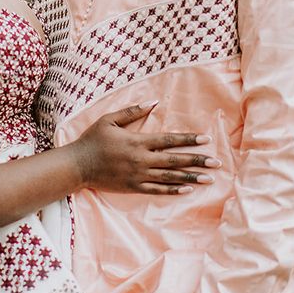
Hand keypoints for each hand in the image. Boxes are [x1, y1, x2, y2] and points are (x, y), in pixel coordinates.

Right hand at [69, 102, 219, 194]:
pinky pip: (157, 190)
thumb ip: (132, 112)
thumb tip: (153, 102)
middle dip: (197, 160)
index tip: (205, 140)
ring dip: (190, 177)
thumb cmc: (92, 140)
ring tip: (208, 179)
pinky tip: (187, 189)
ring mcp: (138, 175)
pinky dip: (173, 190)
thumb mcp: (109, 120)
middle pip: (174, 160)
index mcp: (137, 141)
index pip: (168, 140)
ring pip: (170, 177)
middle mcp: (141, 159)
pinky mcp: (133, 187)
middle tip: (216, 163)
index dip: (188, 140)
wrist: (77, 166)